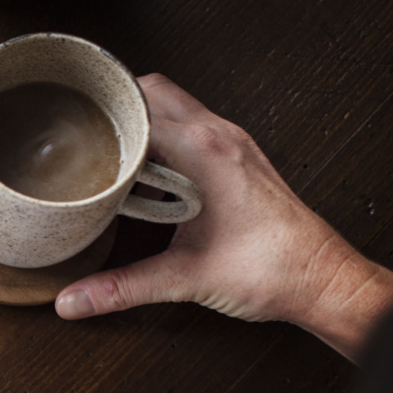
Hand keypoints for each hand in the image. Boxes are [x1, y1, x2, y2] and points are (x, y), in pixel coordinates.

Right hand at [55, 74, 392, 360]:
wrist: (322, 277)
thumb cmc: (273, 269)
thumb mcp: (184, 278)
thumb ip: (121, 288)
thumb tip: (73, 301)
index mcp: (205, 151)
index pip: (138, 110)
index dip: (99, 120)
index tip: (70, 133)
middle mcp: (220, 136)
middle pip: (154, 91)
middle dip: (115, 108)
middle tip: (83, 135)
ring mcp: (233, 144)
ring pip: (175, 106)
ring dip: (141, 123)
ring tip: (109, 155)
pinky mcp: (239, 158)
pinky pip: (192, 129)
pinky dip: (163, 140)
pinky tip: (148, 177)